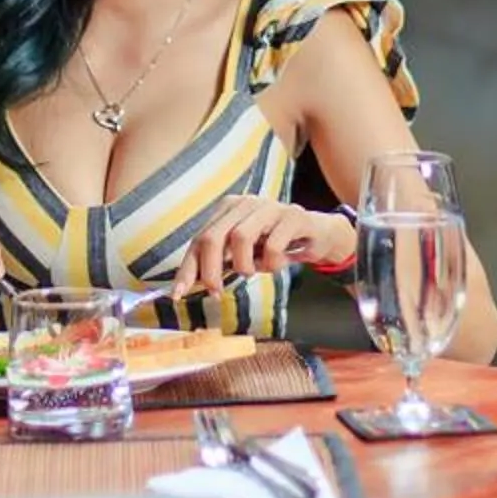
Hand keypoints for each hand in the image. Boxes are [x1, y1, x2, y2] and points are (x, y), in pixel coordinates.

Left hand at [170, 198, 354, 296]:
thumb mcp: (244, 252)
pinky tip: (277, 264)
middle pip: (213, 237)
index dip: (187, 268)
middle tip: (216, 292)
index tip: (178, 294)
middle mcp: (244, 203)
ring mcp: (269, 207)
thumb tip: (189, 284)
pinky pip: (273, 246)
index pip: (199, 239)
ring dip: (245, 265)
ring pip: (240, 238)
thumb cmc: (275, 244)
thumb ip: (220, 261)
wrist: (318, 233)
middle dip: (210, 271)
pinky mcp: (292, 216)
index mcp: (228, 209)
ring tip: (256, 270)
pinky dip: (272, 264)